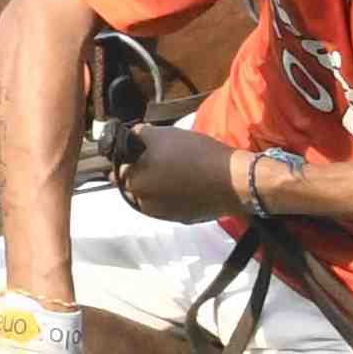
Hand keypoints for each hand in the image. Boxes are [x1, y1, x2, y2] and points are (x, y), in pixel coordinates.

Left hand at [109, 124, 245, 221]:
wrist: (233, 182)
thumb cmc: (196, 155)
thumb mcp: (164, 134)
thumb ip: (140, 134)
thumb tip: (132, 135)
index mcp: (133, 182)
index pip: (119, 167)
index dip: (131, 154)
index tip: (144, 148)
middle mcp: (142, 203)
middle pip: (135, 182)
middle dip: (144, 170)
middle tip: (164, 156)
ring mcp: (162, 214)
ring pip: (152, 194)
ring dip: (158, 183)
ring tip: (178, 170)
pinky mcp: (180, 219)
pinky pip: (169, 204)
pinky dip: (173, 194)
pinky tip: (188, 183)